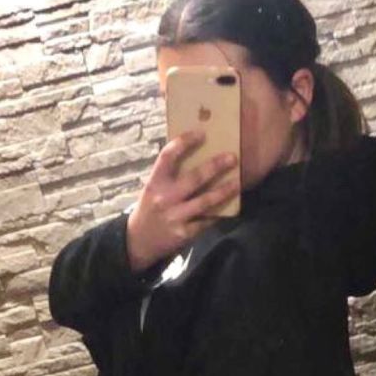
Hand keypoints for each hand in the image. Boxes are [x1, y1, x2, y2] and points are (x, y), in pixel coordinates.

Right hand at [125, 129, 239, 271]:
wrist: (138, 241)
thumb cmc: (150, 209)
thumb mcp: (153, 189)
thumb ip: (170, 177)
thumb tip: (197, 157)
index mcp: (155, 182)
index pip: (167, 157)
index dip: (183, 143)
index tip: (200, 133)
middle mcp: (165, 198)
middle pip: (193, 179)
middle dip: (214, 167)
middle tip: (232, 157)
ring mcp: (176, 216)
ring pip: (205, 201)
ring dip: (224, 191)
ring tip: (238, 183)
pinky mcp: (185, 233)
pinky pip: (207, 221)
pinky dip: (219, 213)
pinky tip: (232, 206)